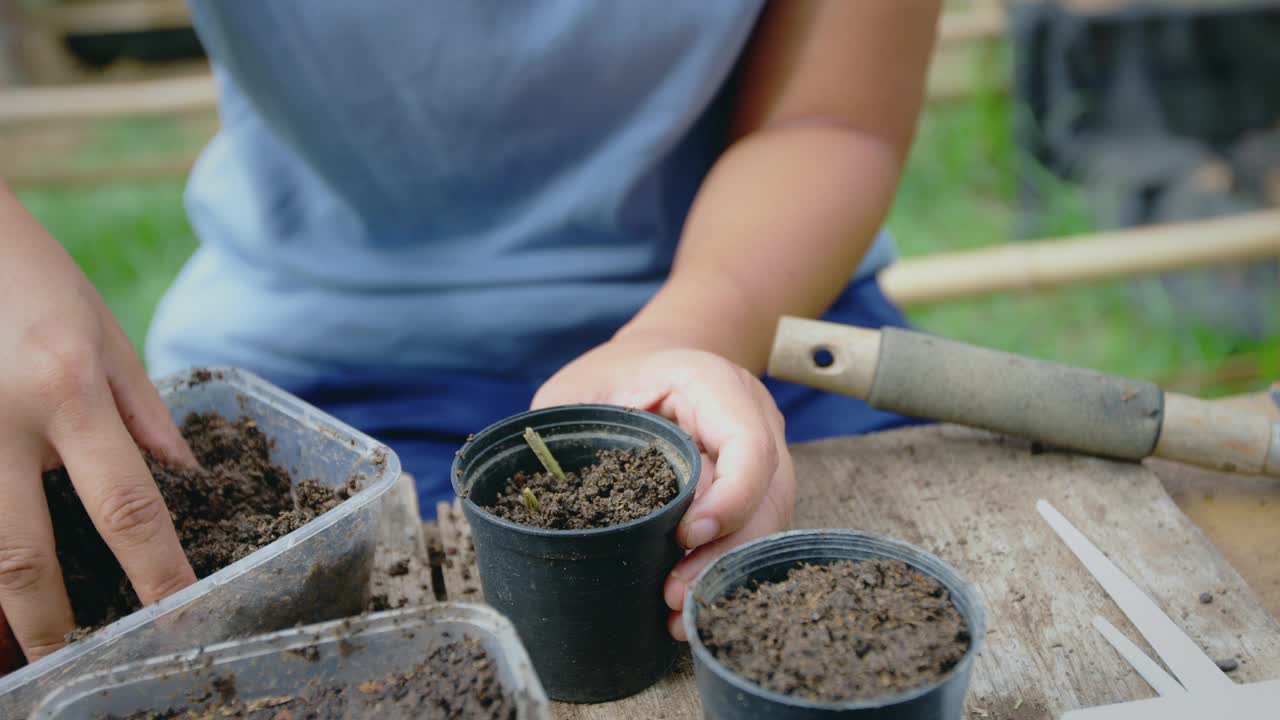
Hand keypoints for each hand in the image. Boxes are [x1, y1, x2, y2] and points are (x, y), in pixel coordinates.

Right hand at [0, 186, 195, 673]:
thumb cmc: (30, 275)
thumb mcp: (103, 331)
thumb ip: (143, 413)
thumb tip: (183, 482)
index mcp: (67, 390)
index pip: (125, 503)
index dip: (154, 568)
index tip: (177, 612)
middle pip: (21, 552)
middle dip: (44, 622)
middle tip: (65, 663)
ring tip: (19, 643)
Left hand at [532, 334, 794, 639]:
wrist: (650, 363)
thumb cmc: (611, 376)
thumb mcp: (577, 391)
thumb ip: (563, 434)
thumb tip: (540, 493)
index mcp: (712, 384)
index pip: (747, 444)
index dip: (729, 496)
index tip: (687, 535)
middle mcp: (751, 418)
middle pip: (766, 495)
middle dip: (723, 552)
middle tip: (673, 595)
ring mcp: (760, 456)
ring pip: (765, 521)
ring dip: (724, 570)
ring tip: (676, 614)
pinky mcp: (753, 489)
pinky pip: (751, 531)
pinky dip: (721, 568)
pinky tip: (686, 603)